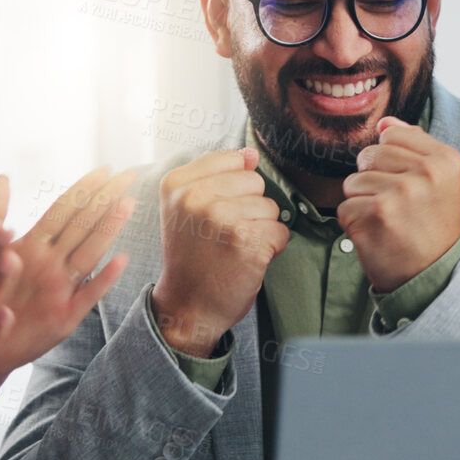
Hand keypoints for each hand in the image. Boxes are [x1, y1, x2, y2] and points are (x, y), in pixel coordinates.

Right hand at [0, 166, 138, 376]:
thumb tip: (2, 177)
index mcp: (27, 247)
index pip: (62, 210)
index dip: (85, 189)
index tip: (107, 169)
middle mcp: (43, 264)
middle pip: (80, 225)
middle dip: (105, 198)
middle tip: (130, 174)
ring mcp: (56, 290)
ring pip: (88, 252)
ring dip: (109, 227)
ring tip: (130, 203)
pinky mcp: (64, 319)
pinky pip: (90, 296)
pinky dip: (106, 278)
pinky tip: (123, 260)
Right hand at [150, 148, 289, 356]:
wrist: (187, 305)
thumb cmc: (191, 257)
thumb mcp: (186, 208)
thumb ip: (216, 175)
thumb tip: (250, 154)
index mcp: (178, 184)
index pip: (232, 160)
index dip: (233, 187)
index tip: (216, 211)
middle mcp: (196, 198)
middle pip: (255, 181)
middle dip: (250, 208)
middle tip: (226, 234)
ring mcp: (222, 219)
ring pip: (271, 207)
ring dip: (262, 229)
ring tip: (235, 247)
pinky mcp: (247, 243)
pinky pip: (280, 232)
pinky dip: (272, 248)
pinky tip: (247, 260)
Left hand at [338, 116, 459, 291]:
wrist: (433, 275)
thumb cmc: (431, 225)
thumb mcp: (439, 180)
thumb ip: (413, 145)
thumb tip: (384, 122)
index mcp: (445, 159)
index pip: (392, 134)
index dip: (390, 161)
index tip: (408, 185)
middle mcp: (425, 172)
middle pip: (368, 156)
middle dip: (374, 180)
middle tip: (398, 208)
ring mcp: (400, 192)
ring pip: (353, 181)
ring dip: (362, 203)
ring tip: (387, 221)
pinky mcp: (375, 214)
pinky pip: (344, 206)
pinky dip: (354, 224)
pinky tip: (377, 235)